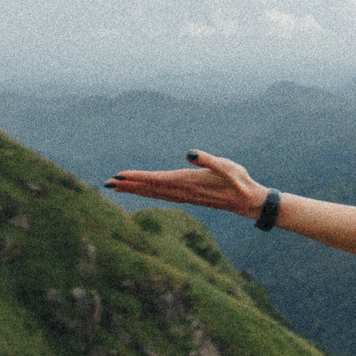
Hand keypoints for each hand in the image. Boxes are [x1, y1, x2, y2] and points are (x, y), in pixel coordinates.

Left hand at [106, 150, 267, 217]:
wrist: (249, 201)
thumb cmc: (240, 181)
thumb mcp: (228, 166)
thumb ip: (209, 160)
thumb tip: (190, 153)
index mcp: (188, 182)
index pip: (156, 180)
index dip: (136, 177)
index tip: (118, 175)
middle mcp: (183, 191)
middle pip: (150, 189)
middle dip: (129, 186)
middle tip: (107, 183)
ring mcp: (185, 196)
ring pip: (154, 194)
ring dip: (135, 191)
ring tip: (117, 188)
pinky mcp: (188, 197)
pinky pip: (162, 196)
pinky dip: (148, 194)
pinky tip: (141, 192)